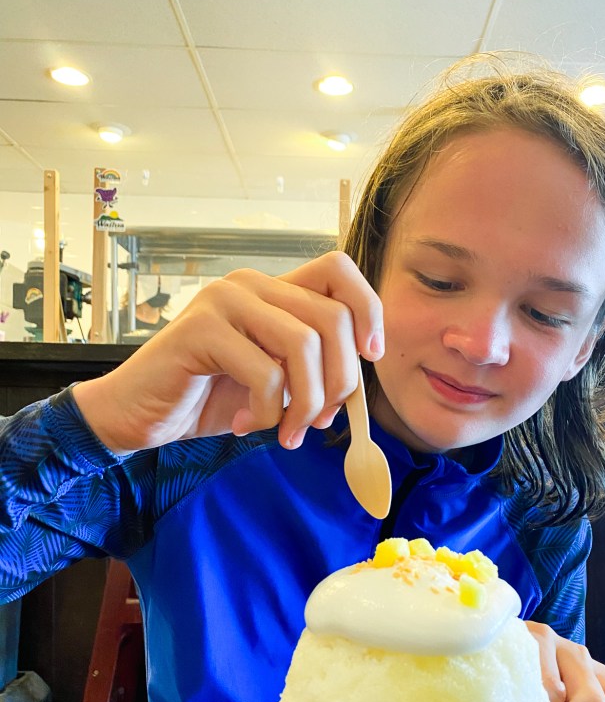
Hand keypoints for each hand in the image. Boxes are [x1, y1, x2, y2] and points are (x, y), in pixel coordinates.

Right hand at [73, 252, 383, 454]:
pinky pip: (265, 374)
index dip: (368, 310)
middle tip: (319, 421)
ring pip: (304, 346)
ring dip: (305, 403)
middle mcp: (251, 285)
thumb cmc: (209, 397)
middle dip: (339, 382)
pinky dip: (267, 412)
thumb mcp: (274, 382)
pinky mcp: (202, 330)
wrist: (138, 414)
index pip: (339, 270)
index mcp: (272, 290)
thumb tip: (356, 387)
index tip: (369, 358)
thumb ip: (310, 370)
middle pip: (332, 318)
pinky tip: (245, 424)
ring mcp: (225, 302)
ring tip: (285, 431)